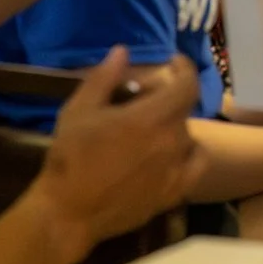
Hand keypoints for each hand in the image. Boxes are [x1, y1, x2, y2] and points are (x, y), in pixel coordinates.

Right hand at [33, 48, 201, 245]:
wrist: (69, 212)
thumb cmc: (71, 158)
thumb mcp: (79, 110)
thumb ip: (103, 78)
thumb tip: (122, 51)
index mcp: (152, 118)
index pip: (187, 86)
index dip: (185, 68)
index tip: (175, 61)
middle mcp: (173, 142)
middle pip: (183, 112)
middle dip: (167, 100)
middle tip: (142, 101)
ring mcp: (176, 171)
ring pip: (189, 139)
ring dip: (175, 128)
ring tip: (152, 131)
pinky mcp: (173, 194)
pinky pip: (194, 168)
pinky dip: (187, 156)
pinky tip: (169, 156)